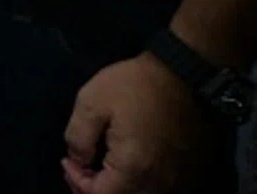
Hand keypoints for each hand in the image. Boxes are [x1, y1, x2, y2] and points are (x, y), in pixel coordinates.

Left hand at [62, 54, 214, 193]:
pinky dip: (138, 184)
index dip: (76, 181)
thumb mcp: (91, 102)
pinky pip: (158, 188)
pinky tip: (126, 167)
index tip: (67, 160)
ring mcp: (177, 180)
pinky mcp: (189, 172)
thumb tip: (78, 161)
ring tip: (99, 170)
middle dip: (94, 189)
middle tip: (79, 169)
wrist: (184, 74)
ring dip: (116, 188)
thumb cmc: (135, 86)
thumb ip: (78, 137)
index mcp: (133, 169)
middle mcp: (158, 183)